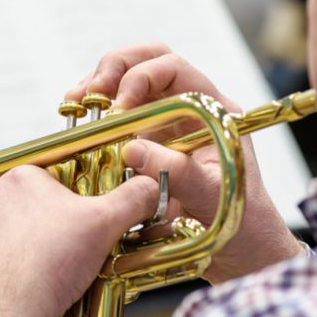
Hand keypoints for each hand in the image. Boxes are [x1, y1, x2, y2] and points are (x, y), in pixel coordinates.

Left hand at [0, 165, 158, 316]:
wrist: (7, 315)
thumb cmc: (49, 266)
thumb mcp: (106, 224)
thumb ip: (133, 198)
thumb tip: (151, 187)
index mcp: (23, 177)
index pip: (63, 180)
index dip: (84, 203)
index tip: (93, 223)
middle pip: (42, 206)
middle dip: (63, 227)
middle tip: (79, 250)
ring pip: (21, 230)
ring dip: (39, 245)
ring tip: (57, 269)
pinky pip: (0, 253)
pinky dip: (17, 264)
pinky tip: (33, 279)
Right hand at [66, 43, 303, 282]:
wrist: (241, 254)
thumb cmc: (241, 223)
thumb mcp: (213, 197)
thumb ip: (178, 172)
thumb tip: (132, 149)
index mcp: (212, 109)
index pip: (174, 67)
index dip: (142, 76)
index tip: (120, 106)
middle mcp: (186, 109)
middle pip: (146, 62)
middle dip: (113, 69)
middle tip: (90, 94)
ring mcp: (164, 125)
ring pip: (125, 84)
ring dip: (97, 87)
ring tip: (74, 104)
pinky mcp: (144, 145)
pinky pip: (115, 117)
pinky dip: (93, 115)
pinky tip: (77, 124)